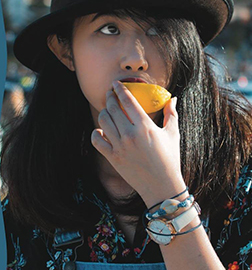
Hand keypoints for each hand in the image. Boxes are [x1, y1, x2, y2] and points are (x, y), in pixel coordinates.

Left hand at [91, 81, 186, 205]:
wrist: (161, 186)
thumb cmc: (170, 159)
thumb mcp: (173, 134)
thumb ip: (171, 114)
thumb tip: (173, 98)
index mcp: (145, 126)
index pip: (128, 101)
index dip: (120, 89)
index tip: (115, 84)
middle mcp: (130, 135)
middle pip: (112, 108)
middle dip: (109, 97)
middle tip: (110, 93)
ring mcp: (119, 146)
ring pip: (103, 121)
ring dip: (104, 113)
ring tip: (108, 111)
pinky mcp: (112, 157)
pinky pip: (96, 140)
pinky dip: (96, 132)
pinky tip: (102, 130)